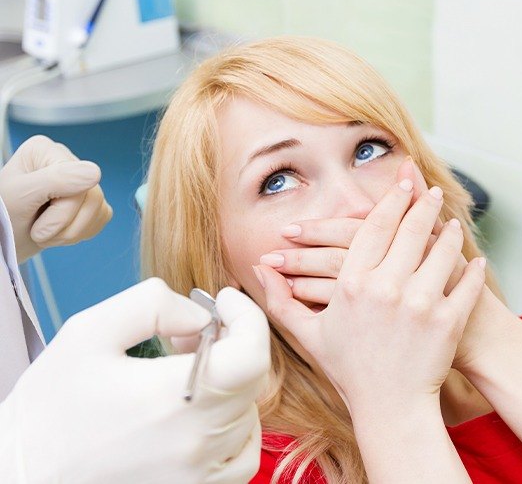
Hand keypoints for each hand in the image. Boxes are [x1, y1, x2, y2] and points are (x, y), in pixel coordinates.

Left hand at [0, 135, 112, 262]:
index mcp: (47, 151)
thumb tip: (95, 172)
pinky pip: (102, 217)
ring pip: (99, 209)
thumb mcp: (21, 196)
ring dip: (71, 233)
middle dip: (66, 225)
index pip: (79, 180)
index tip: (34, 219)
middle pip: (92, 197)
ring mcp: (81, 182)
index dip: (62, 211)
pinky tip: (60, 232)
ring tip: (46, 233)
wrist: (5, 241)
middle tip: (39, 231)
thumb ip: (56, 180)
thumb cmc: (4, 218)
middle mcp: (67, 162)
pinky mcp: (90, 201)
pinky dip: (81, 233)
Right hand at [0, 279, 269, 483]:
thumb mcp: (89, 332)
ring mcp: (199, 476)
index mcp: (171, 399)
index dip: (248, 317)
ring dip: (231, 380)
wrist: (22, 478)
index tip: (226, 301)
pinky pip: (242, 455)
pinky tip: (203, 410)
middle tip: (193, 331)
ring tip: (189, 369)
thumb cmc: (49, 408)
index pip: (251, 355)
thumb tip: (200, 315)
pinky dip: (236, 424)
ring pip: (249, 414)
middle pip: (252, 379)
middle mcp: (195, 443)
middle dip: (233, 340)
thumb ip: (153, 306)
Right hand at [255, 179, 484, 412]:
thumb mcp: (308, 333)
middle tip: (432, 192)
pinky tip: (475, 259)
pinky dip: (472, 268)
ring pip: (440, 250)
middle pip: (409, 230)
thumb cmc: (347, 369)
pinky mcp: (448, 321)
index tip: (402, 185)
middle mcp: (385, 288)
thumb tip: (256, 268)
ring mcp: (419, 304)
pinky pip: (465, 283)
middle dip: (424, 204)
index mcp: (351, 285)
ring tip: (451, 223)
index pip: (373, 227)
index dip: (390, 201)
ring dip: (449, 232)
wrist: (389, 408)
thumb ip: (279, 298)